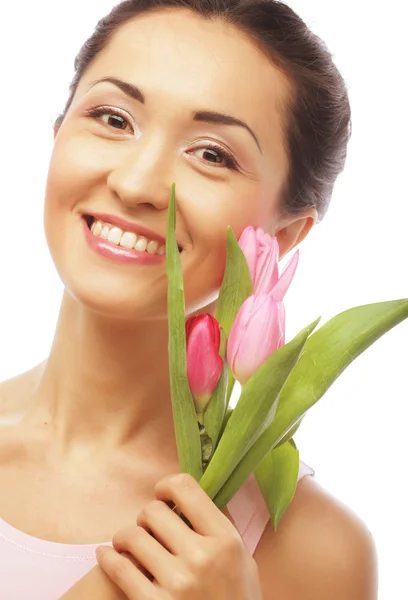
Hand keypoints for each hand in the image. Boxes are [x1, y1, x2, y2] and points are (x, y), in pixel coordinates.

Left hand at [96, 473, 262, 598]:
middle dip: (147, 517)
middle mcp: (201, 557)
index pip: (186, 488)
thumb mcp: (243, 562)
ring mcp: (177, 583)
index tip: (162, 495)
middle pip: (153, 511)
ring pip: (132, 536)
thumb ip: (220, 529)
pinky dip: (107, 557)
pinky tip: (106, 555)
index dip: (167, 486)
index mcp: (226, 540)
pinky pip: (119, 569)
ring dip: (126, 538)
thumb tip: (192, 497)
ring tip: (130, 544)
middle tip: (149, 529)